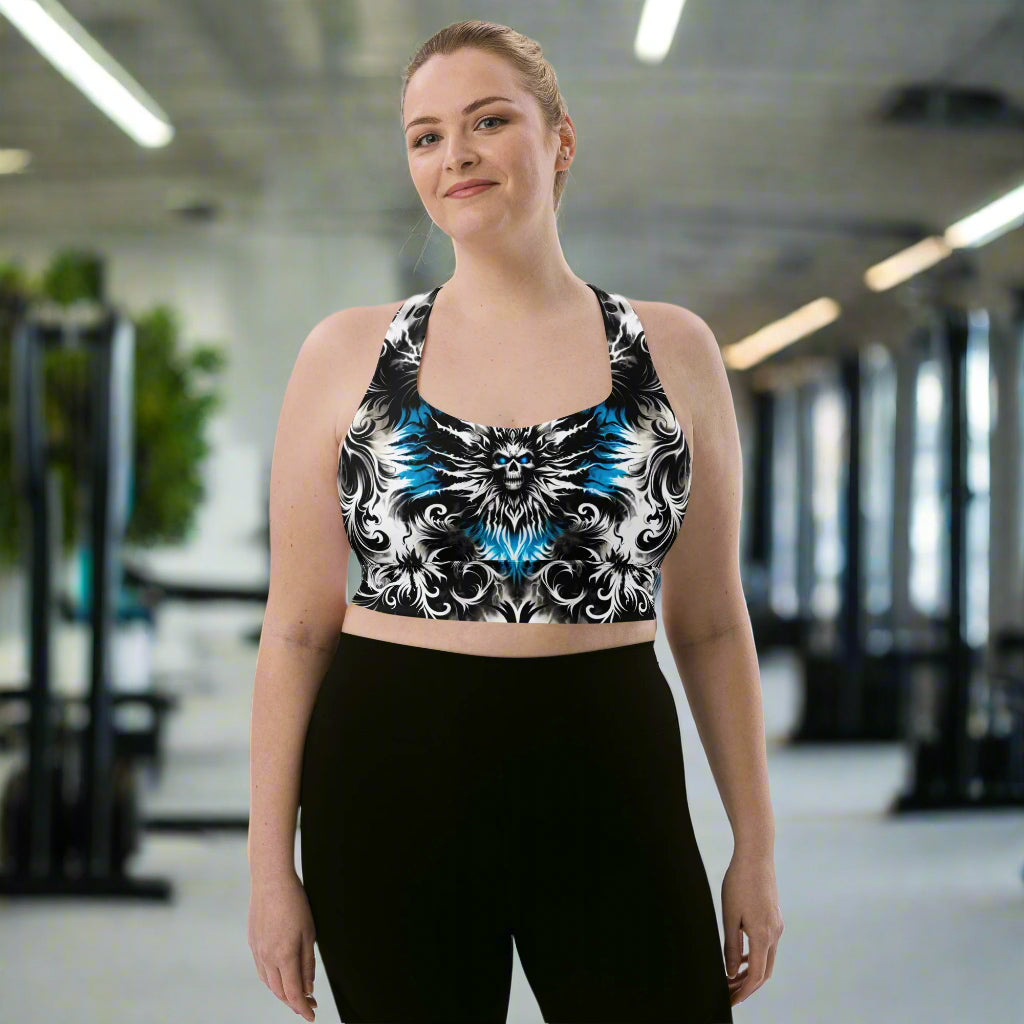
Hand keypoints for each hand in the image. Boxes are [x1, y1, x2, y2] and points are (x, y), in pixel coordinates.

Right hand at [248, 868, 318, 1019]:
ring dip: (282, 992)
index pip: (293, 993)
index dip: (302, 1008)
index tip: (312, 1015)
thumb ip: (307, 963)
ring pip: (269, 983)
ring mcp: (257, 951)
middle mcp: (267, 958)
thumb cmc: (295, 903)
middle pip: (279, 992)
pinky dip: (272, 979)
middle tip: (309, 1005)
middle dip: (294, 1002)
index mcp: (283, 956)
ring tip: (297, 993)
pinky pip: (262, 970)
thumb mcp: (309, 933)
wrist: (270, 880)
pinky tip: (281, 976)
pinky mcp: (252, 943)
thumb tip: (307, 988)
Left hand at [721, 848, 783, 1006]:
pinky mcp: (774, 918)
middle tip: (728, 995)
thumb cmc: (738, 882)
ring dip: (751, 972)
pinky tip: (741, 957)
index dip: (743, 992)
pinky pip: (766, 946)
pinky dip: (755, 957)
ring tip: (731, 979)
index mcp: (763, 935)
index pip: (756, 976)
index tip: (730, 1002)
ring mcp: (777, 926)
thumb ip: (731, 946)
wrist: (756, 855)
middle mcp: (774, 934)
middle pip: (764, 972)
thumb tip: (731, 973)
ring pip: (766, 960)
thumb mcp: (729, 916)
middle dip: (747, 987)